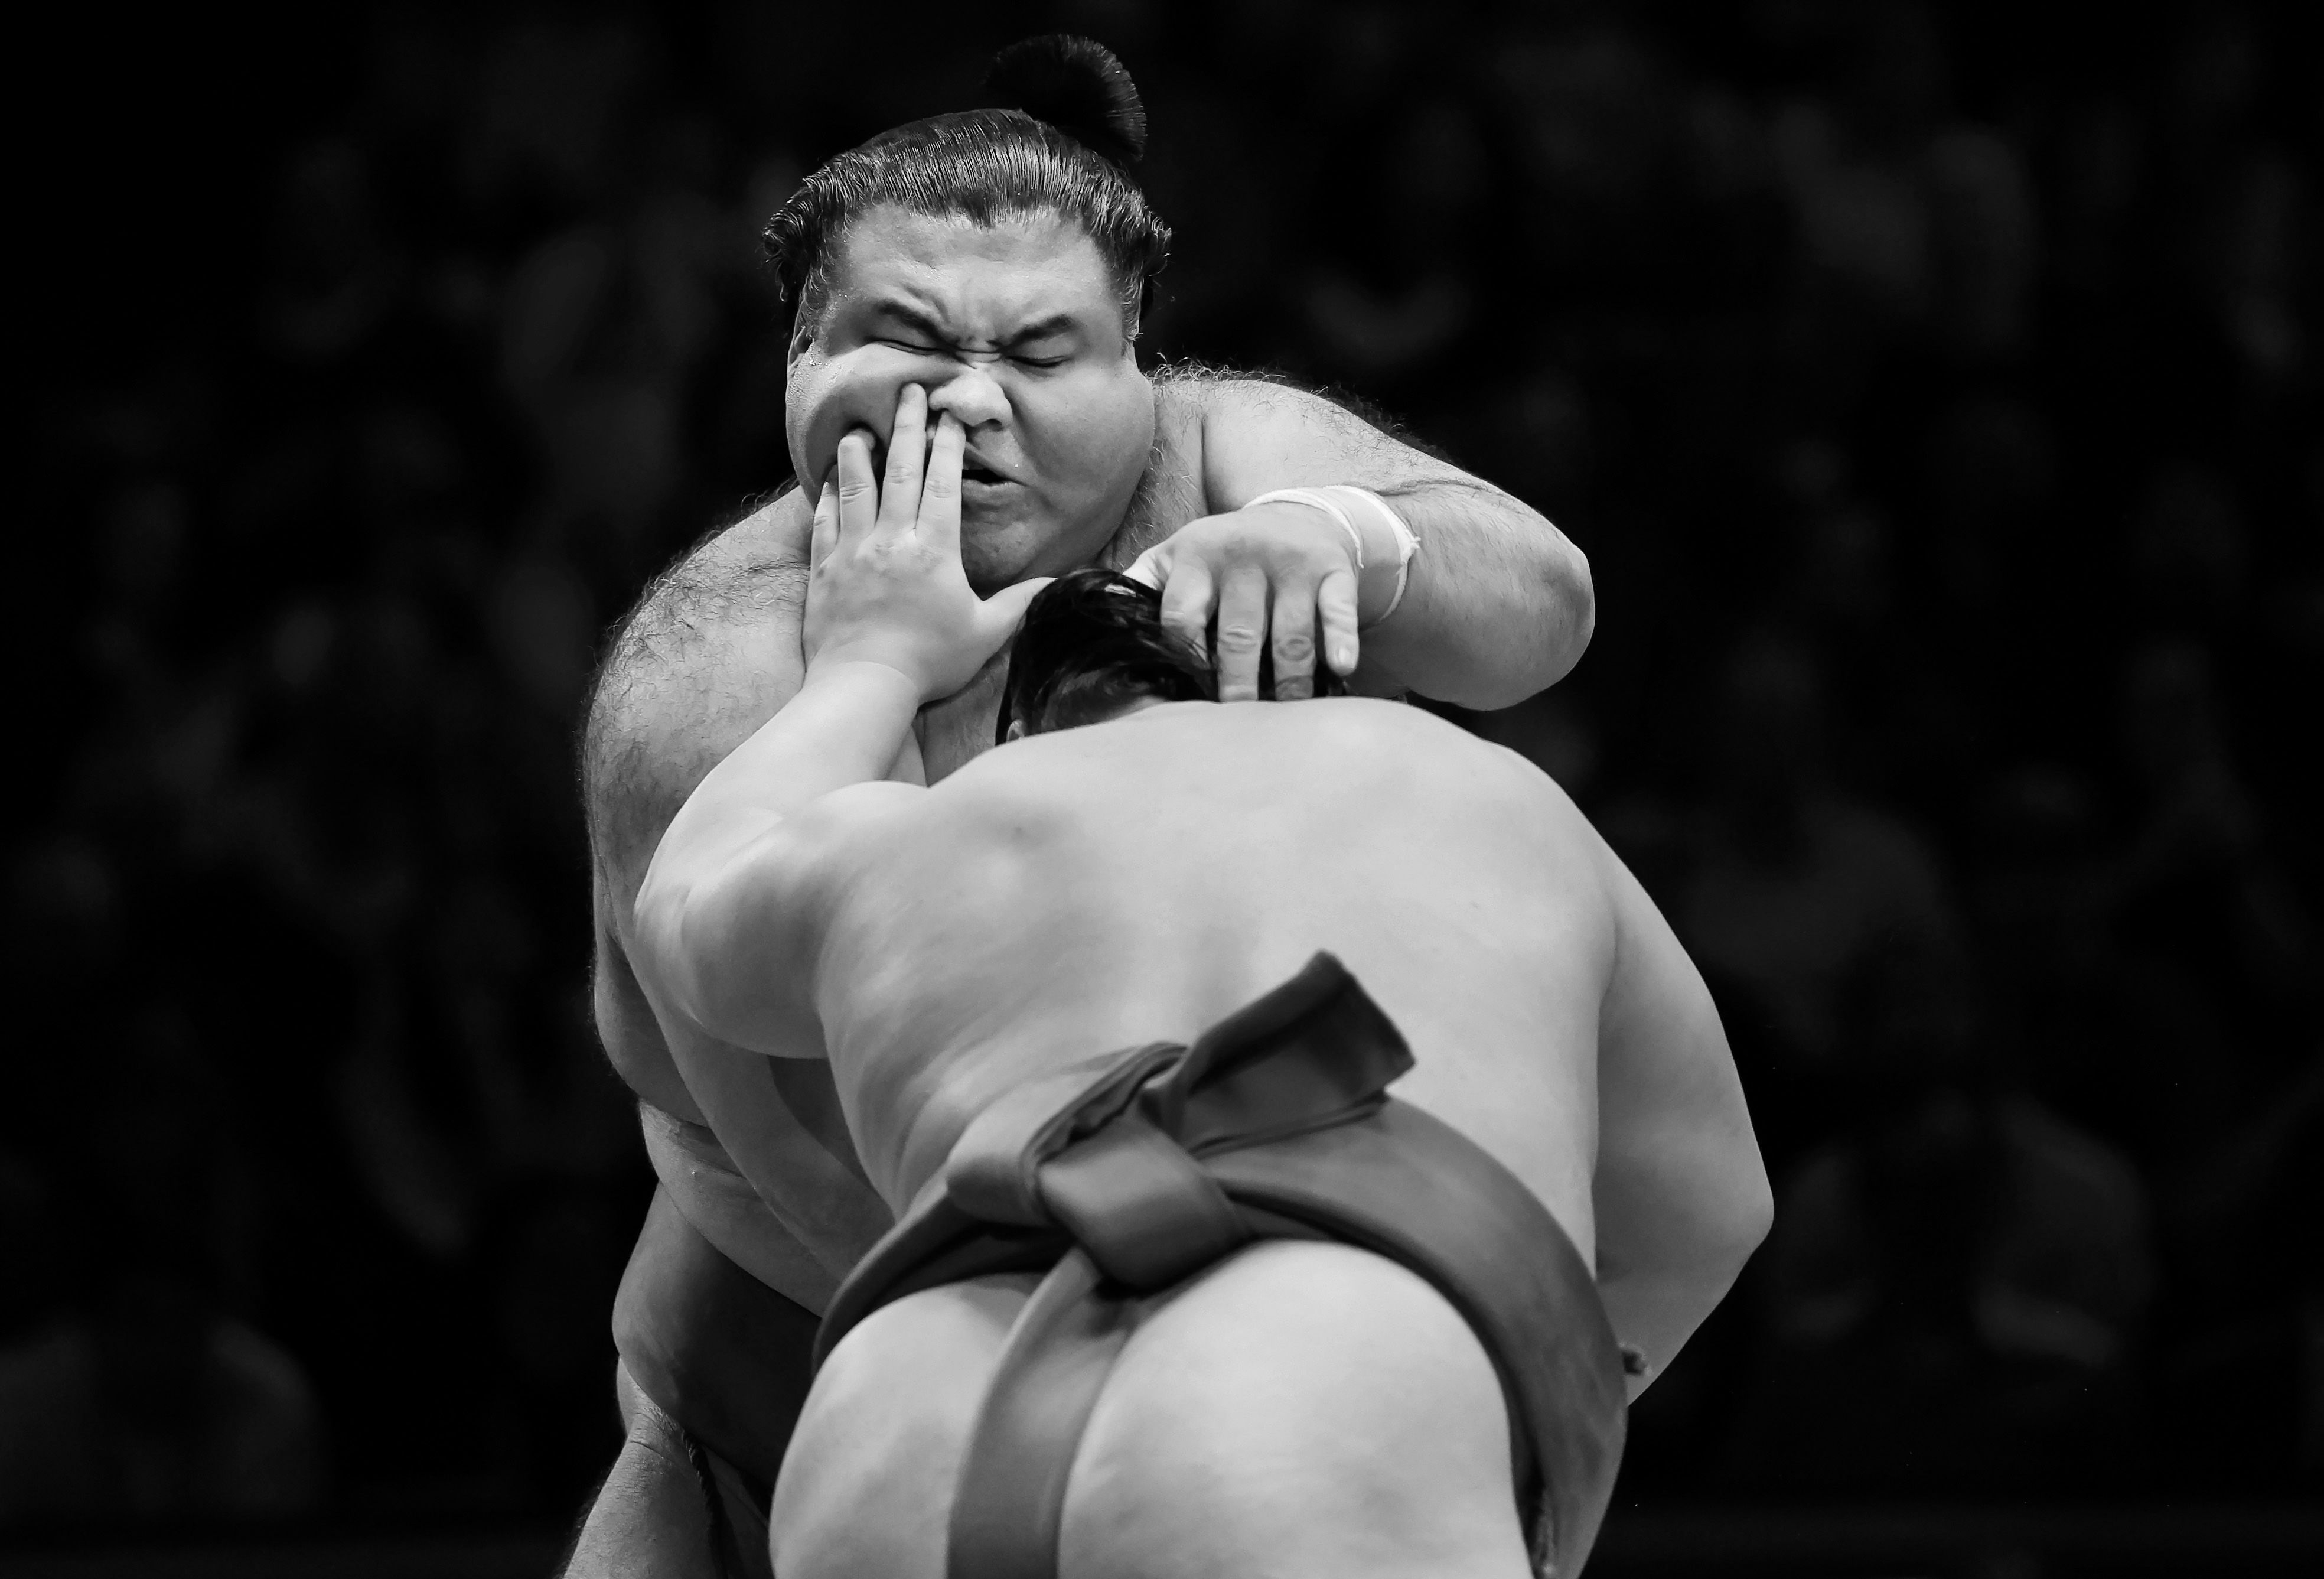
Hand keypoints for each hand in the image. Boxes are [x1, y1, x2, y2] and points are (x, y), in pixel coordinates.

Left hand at [804, 385, 1049, 701]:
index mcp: (935, 549)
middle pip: (899, 470)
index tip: (949, 413)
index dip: (948, 444)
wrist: (864, 684)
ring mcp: (853, 551)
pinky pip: (823, 522)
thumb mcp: (986, 634)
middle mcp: (892, 539)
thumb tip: (1060, 582)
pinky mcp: (824, 570)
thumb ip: (1020, 603)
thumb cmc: (929, 662)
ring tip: (858, 428)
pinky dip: (826, 497)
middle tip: (908, 392)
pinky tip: (828, 480)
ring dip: (857, 453)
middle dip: (905, 426)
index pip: (943, 484)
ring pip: (855, 487)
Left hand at [1125, 502, 1361, 701]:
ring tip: (1284, 716)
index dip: (1183, 660)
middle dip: (1236, 683)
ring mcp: (1289, 562)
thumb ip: (1136, 587)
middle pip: (1238, 635)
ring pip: (1289, 634)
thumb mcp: (1173, 559)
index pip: (1181, 617)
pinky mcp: (1331, 570)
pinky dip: (1341, 639)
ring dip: (1289, 681)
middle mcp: (1240, 556)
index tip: (1185, 700)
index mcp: (1193, 558)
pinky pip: (1337, 609)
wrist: (1293, 517)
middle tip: (1235, 722)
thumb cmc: (1220, 556)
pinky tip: (1340, 668)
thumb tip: (1071, 609)